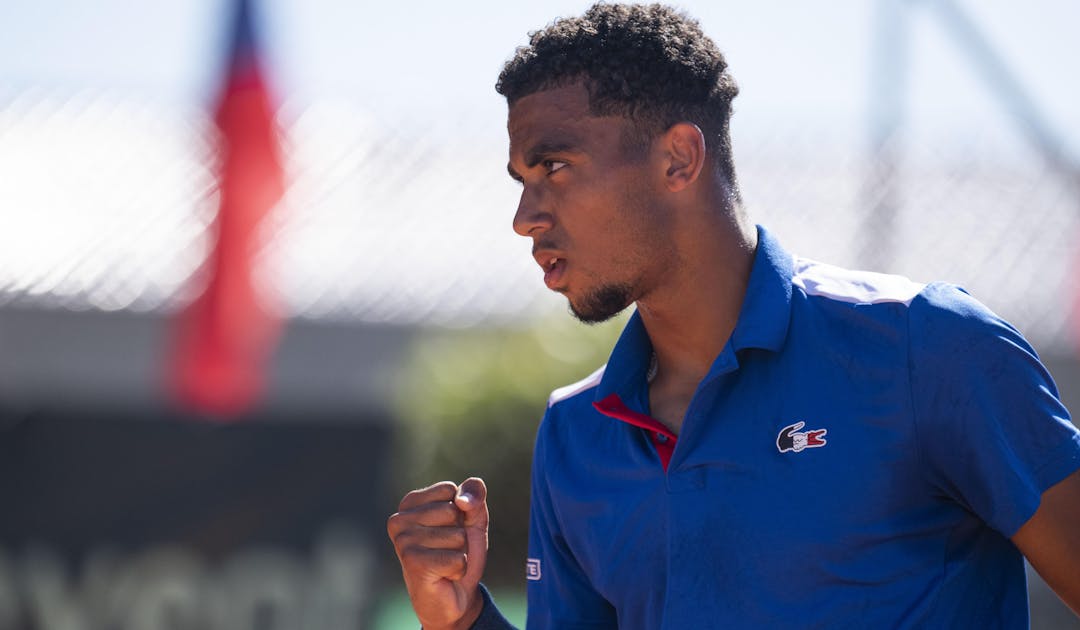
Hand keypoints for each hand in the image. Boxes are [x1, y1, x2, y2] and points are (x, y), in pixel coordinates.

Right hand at [387, 477, 489, 629]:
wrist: (455, 597)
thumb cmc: (460, 552)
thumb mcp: (473, 517)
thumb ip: (474, 493)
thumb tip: (461, 501)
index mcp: (410, 503)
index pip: (450, 490)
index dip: (461, 511)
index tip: (449, 529)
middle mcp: (399, 520)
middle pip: (453, 511)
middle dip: (460, 532)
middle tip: (447, 550)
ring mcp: (404, 542)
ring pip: (457, 536)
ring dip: (460, 553)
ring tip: (445, 563)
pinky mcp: (413, 564)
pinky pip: (458, 559)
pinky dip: (459, 570)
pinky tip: (445, 576)